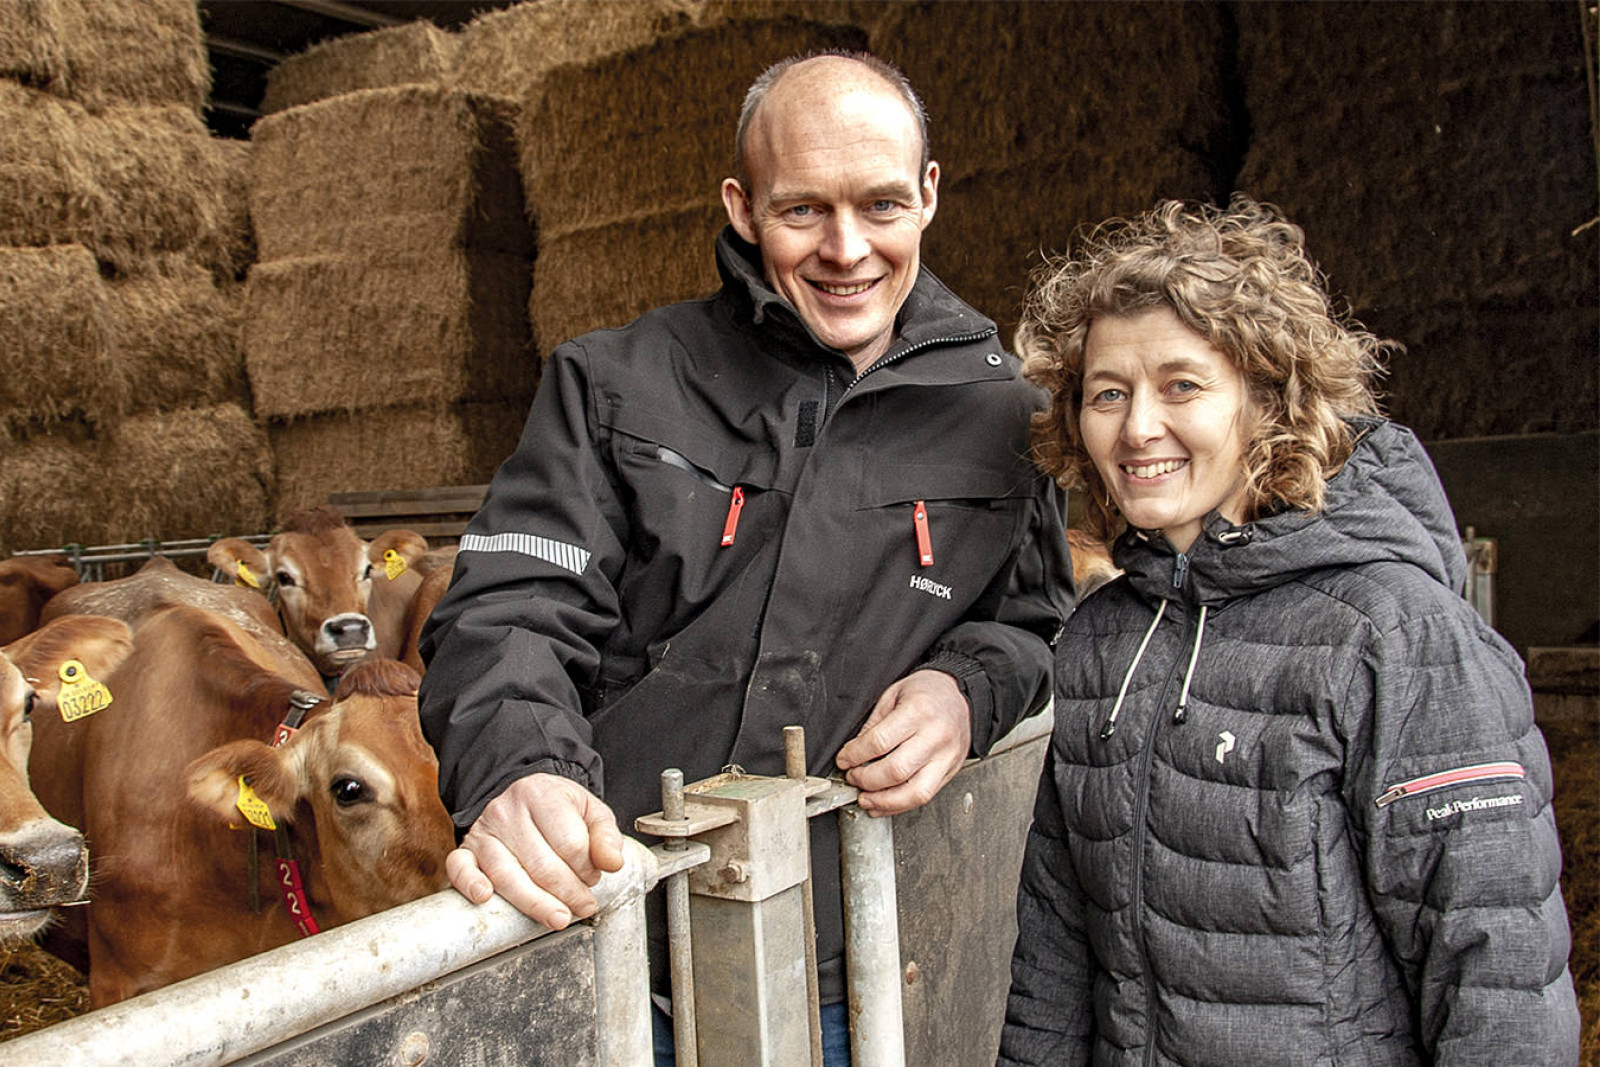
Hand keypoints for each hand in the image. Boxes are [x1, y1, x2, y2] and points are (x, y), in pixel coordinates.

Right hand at [445, 773, 624, 929]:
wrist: (521, 794)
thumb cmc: (558, 808)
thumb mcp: (590, 811)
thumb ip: (606, 836)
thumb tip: (613, 863)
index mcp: (542, 795)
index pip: (569, 843)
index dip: (587, 868)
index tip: (594, 876)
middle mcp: (508, 812)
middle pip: (541, 864)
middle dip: (568, 892)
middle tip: (583, 905)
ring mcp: (484, 832)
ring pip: (507, 875)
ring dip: (536, 903)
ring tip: (559, 918)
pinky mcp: (466, 849)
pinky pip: (459, 868)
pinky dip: (469, 884)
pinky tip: (485, 897)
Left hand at [835, 669, 970, 816]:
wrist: (958, 695)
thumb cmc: (926, 692)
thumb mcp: (893, 695)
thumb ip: (873, 725)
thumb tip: (854, 755)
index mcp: (919, 711)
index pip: (879, 742)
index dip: (855, 756)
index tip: (843, 760)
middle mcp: (936, 736)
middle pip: (896, 771)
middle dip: (866, 780)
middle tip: (853, 777)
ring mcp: (946, 757)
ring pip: (914, 793)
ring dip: (884, 801)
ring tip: (866, 799)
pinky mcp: (950, 771)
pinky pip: (925, 796)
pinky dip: (900, 805)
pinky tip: (884, 804)